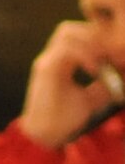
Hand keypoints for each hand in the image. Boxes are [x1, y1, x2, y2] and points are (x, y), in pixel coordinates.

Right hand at [18, 21, 123, 147]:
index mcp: (60, 62)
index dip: (98, 39)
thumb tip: (122, 74)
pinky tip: (96, 71)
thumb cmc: (66, 118)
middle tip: (112, 55)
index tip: (118, 55)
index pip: (77, 35)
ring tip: (103, 62)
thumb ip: (104, 85)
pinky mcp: (46, 69)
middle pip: (69, 28)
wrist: (47, 135)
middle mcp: (51, 57)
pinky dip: (84, 56)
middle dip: (94, 36)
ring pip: (66, 33)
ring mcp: (47, 61)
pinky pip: (65, 50)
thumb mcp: (93, 98)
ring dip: (90, 43)